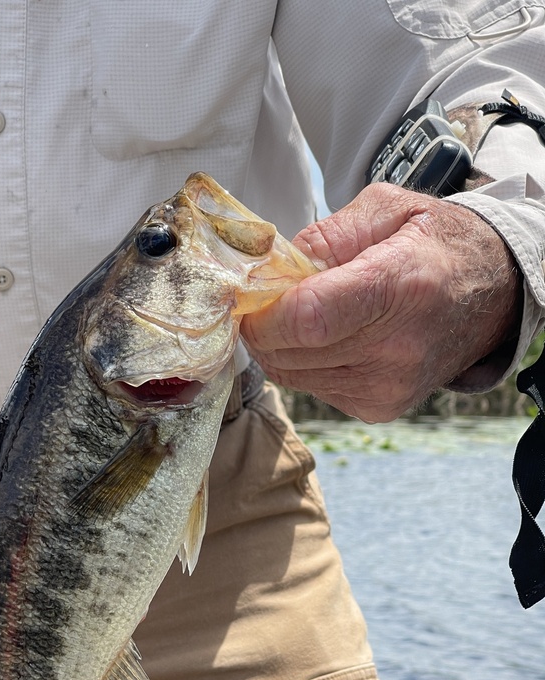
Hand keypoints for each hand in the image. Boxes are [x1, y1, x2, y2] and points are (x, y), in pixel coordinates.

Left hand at [242, 183, 521, 421]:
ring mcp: (387, 386)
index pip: (307, 318)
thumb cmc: (436, 245)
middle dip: (263, 325)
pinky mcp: (378, 408)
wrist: (493, 294)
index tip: (250, 294)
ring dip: (282, 345)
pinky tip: (332, 338)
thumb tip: (270, 268)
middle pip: (288, 352)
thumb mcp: (387, 209)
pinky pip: (311, 387)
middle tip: (270, 297)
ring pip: (291, 374)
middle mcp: (395, 348)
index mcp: (398, 286)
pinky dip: (305, 363)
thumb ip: (324, 235)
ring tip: (307, 313)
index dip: (263, 312)